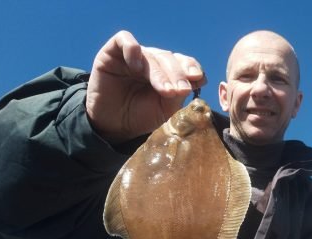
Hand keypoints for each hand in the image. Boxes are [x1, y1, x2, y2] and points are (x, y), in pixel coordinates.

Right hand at [86, 30, 206, 142]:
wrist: (113, 126)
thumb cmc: (141, 117)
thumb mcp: (165, 109)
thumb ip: (179, 93)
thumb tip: (199, 77)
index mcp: (168, 72)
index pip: (184, 62)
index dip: (191, 67)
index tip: (198, 78)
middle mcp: (152, 61)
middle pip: (169, 58)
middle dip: (177, 74)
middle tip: (179, 91)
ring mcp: (133, 56)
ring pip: (151, 54)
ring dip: (160, 72)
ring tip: (163, 89)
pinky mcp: (112, 53)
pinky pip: (124, 39)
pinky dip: (132, 49)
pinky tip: (137, 68)